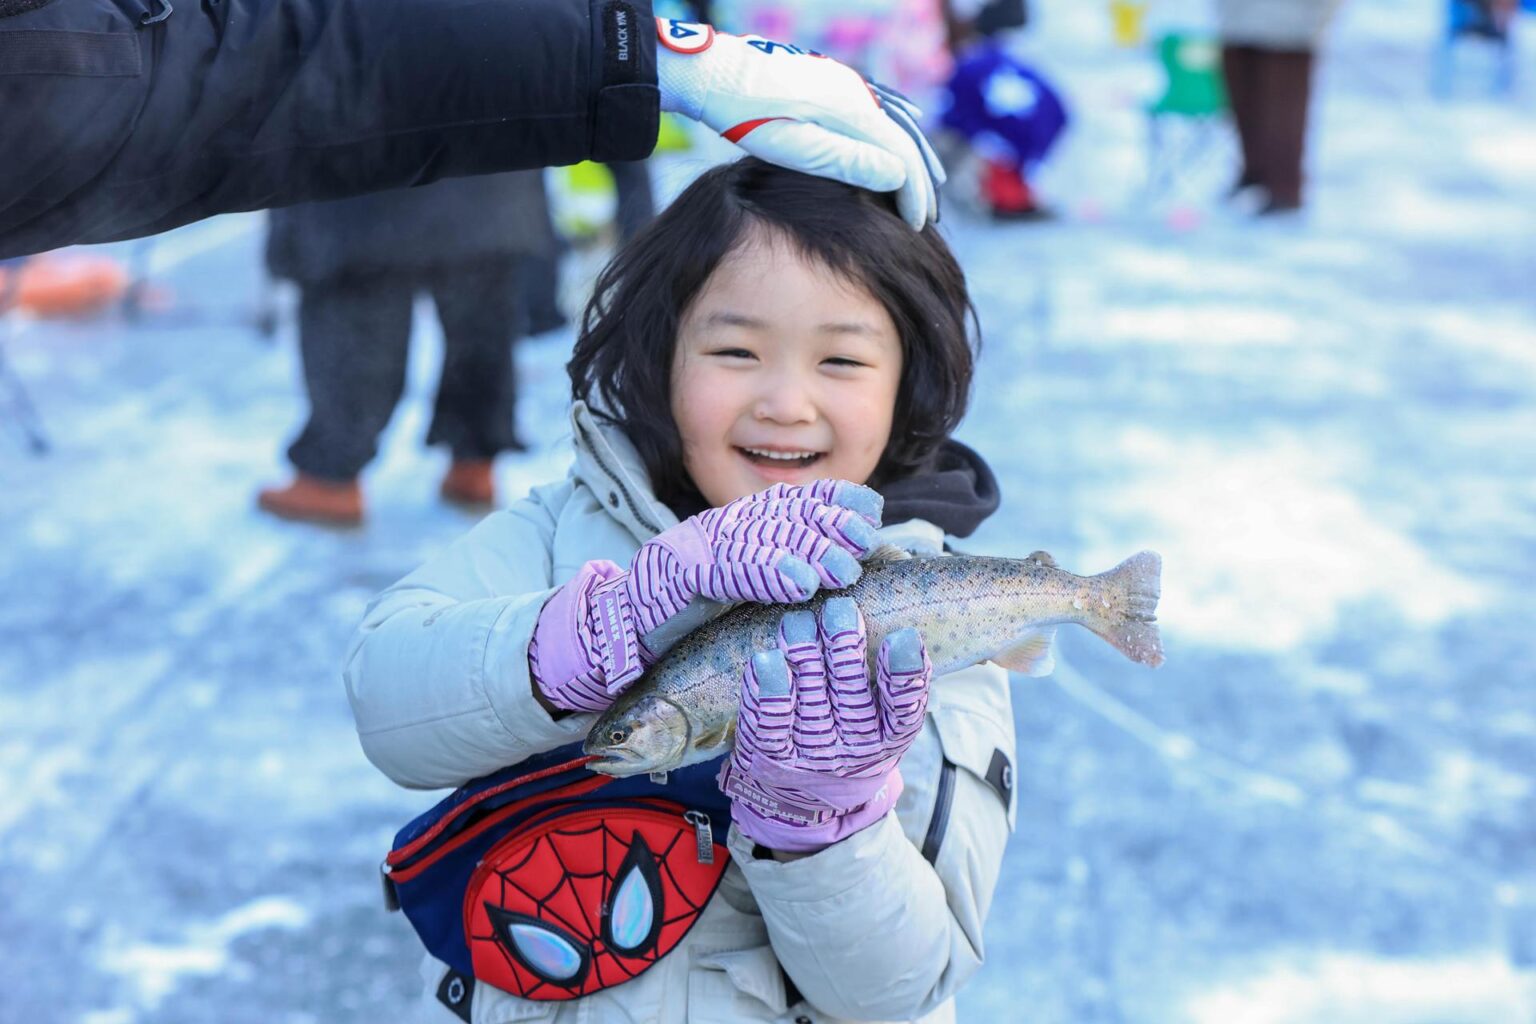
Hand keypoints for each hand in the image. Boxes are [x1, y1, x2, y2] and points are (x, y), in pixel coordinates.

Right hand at [529, 480, 881, 712]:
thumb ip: (781, 574)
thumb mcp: (744, 594)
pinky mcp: (675, 572)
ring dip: (806, 551)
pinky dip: (767, 574)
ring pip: (758, 539)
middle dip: (827, 524)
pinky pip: (727, 569)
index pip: (790, 502)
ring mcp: (694, 545)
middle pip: (780, 516)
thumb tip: (846, 566)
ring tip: (842, 569)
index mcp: (736, 528)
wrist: (614, 636)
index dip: (832, 500)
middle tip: (866, 540)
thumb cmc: (687, 624)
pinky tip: (800, 584)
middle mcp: (717, 527)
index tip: (871, 511)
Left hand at [654, 18, 944, 228]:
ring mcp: (847, 84)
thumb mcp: (795, 147)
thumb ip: (847, 161)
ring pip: (895, 124)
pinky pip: (878, 112)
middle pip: (904, 139)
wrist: (715, 72)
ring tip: (922, 189)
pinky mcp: (833, 83)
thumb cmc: (747, 115)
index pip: (900, 155)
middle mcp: (857, 92)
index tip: (919, 225)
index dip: (914, 192)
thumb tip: (898, 175)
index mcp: (852, 110)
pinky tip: (896, 150)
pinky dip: (894, 137)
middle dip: (921, 180)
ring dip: (911, 158)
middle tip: (929, 218)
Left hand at [717, 597, 931, 852]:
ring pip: (810, 699)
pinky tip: (767, 659)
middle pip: (851, 693)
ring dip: (804, 655)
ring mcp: (813, 756)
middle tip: (838, 607)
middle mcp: (854, 749)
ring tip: (798, 621)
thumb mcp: (884, 718)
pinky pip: (770, 723)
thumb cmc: (852, 734)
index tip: (902, 636)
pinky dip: (769, 691)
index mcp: (888, 737)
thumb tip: (905, 632)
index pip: (904, 709)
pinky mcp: (773, 757)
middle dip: (844, 646)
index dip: (905, 675)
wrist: (808, 793)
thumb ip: (896, 681)